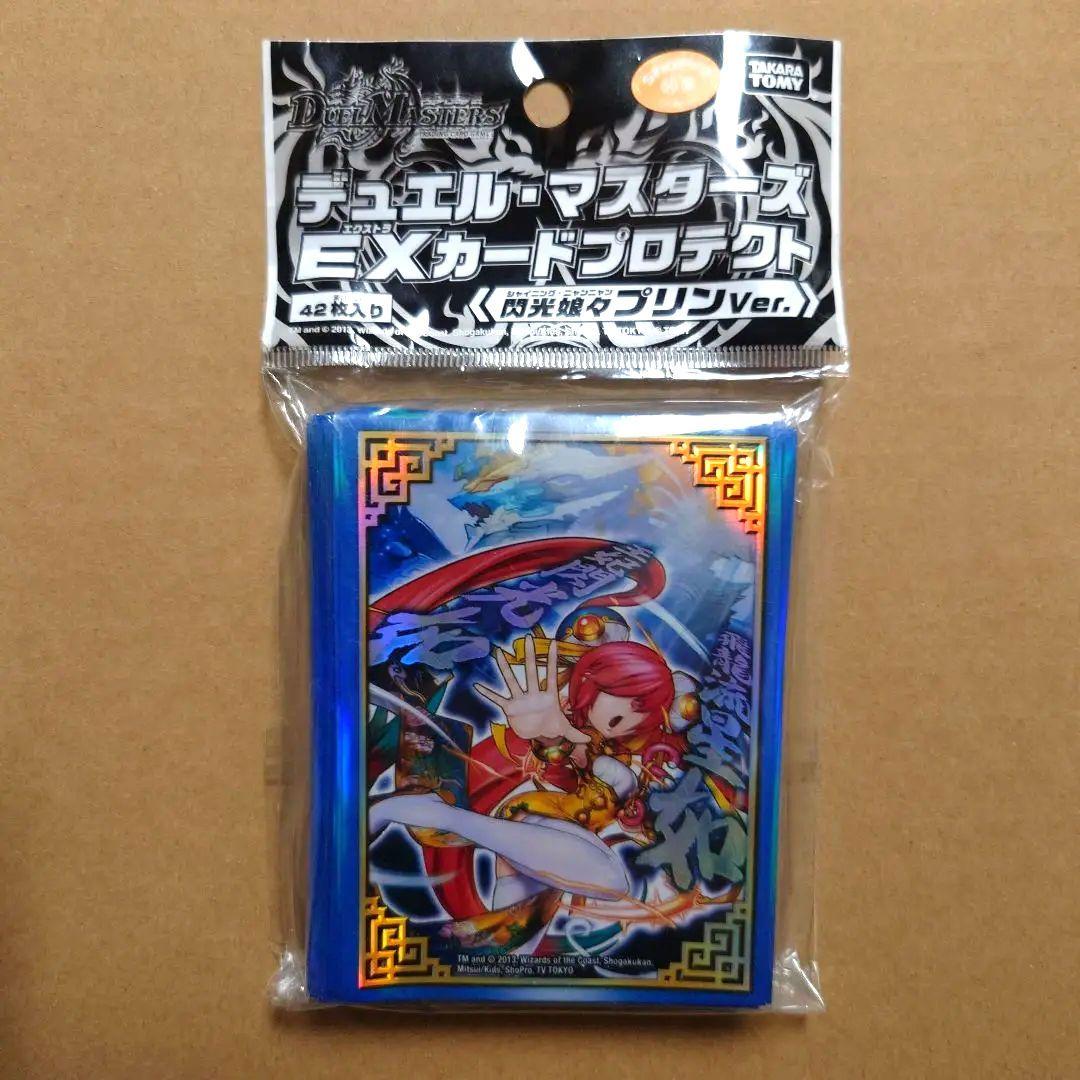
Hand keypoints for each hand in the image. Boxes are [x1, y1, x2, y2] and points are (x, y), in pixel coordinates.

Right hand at [475, 636, 589, 744]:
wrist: (538, 735)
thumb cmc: (552, 727)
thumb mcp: (566, 731)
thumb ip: (576, 734)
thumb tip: (590, 739)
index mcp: (548, 696)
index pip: (550, 674)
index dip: (552, 660)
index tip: (553, 643)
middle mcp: (534, 694)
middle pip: (530, 672)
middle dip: (529, 656)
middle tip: (527, 639)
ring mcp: (521, 700)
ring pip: (512, 681)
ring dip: (505, 668)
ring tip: (498, 653)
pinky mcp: (510, 708)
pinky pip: (497, 699)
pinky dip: (487, 694)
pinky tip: (477, 686)